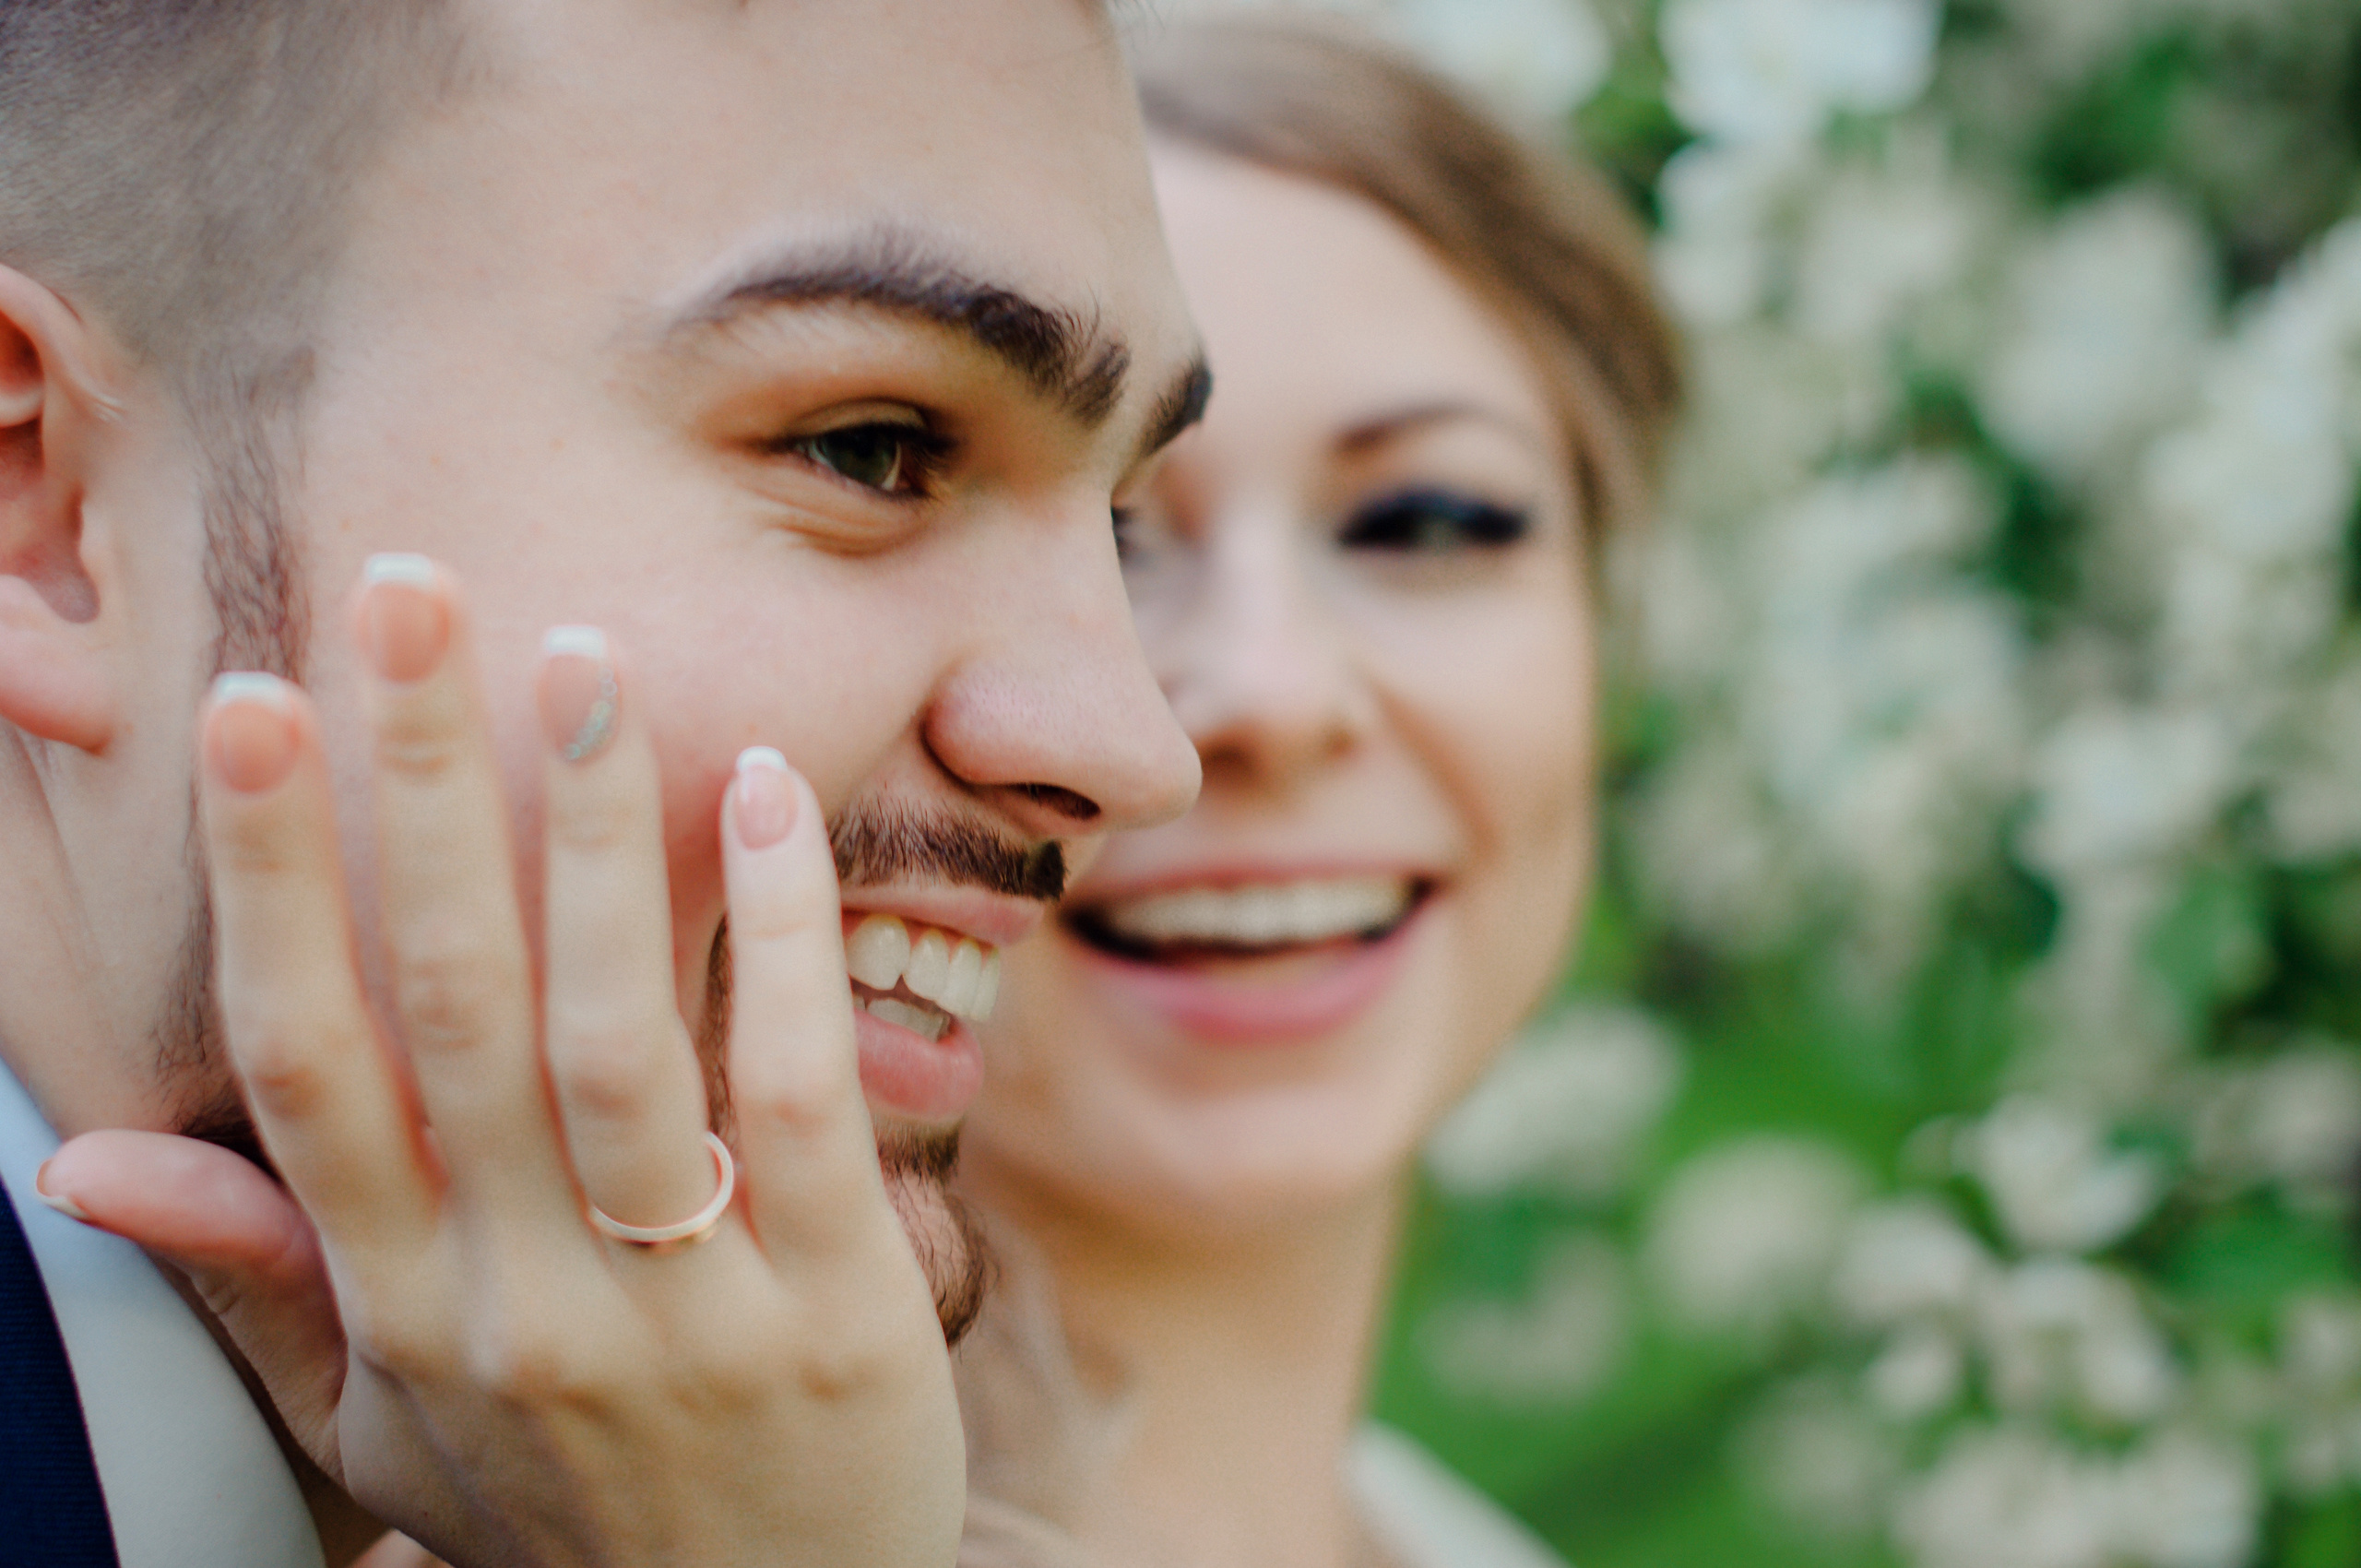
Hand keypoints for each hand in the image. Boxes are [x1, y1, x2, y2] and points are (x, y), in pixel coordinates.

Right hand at [43, 559, 964, 1567]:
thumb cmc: (558, 1506)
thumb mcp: (373, 1426)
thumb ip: (253, 1280)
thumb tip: (77, 1161)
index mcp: (397, 1304)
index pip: (303, 1061)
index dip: (266, 878)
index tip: (245, 707)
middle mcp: (520, 1294)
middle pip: (453, 1006)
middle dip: (421, 790)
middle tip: (407, 591)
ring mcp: (682, 1302)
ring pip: (619, 1034)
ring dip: (599, 833)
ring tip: (587, 656)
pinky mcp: (835, 1301)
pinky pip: (799, 1093)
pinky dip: (782, 939)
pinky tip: (770, 793)